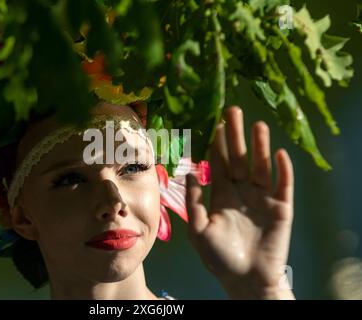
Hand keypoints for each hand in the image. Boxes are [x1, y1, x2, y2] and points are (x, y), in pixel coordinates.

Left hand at [186, 106, 294, 298]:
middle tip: (233, 110)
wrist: (246, 280)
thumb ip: (194, 201)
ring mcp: (263, 198)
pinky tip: (279, 154)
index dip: (218, 144)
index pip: (220, 163)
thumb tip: (188, 172)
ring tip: (257, 125)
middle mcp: (242, 191)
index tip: (215, 122)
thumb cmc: (219, 257)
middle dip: (237, 136)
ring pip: (261, 166)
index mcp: (222, 194)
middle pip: (240, 158)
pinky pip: (283, 185)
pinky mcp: (281, 208)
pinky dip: (283, 170)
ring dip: (260, 146)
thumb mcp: (198, 230)